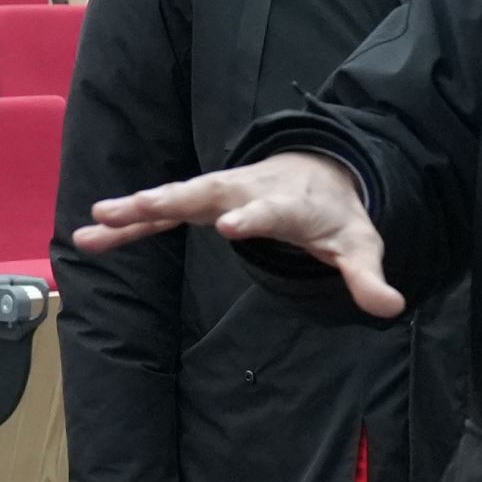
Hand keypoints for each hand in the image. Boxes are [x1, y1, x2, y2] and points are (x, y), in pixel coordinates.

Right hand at [76, 150, 400, 319]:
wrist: (319, 173)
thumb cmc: (335, 214)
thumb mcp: (359, 245)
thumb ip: (368, 277)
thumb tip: (391, 307)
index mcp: (286, 202)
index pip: (270, 210)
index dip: (253, 217)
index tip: (230, 227)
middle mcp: (246, 190)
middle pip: (208, 193)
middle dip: (174, 199)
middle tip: (139, 206)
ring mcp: (219, 194)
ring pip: (174, 198)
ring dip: (135, 207)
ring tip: (96, 221)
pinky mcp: (201, 203)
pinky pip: (160, 213)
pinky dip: (128, 222)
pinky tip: (90, 237)